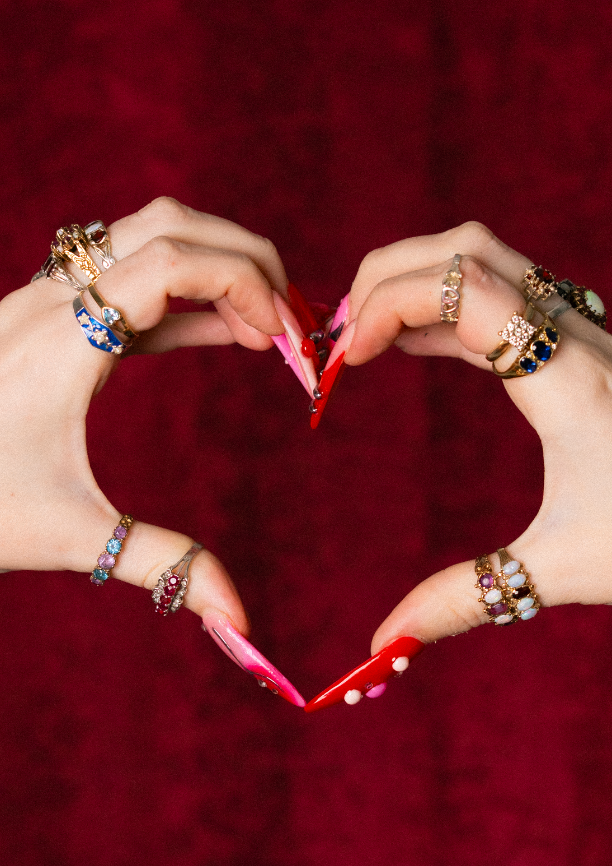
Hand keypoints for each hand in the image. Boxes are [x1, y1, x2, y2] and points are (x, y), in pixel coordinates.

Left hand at [0, 197, 307, 700]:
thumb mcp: (70, 538)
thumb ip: (165, 567)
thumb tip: (241, 620)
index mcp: (62, 339)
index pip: (176, 261)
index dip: (248, 286)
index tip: (289, 343)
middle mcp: (49, 304)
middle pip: (170, 226)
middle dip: (247, 261)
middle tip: (297, 323)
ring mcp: (41, 307)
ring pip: (148, 239)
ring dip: (217, 270)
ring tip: (268, 332)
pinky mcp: (42, 325)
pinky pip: (129, 284)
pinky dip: (187, 297)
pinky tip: (230, 338)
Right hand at [308, 223, 611, 708]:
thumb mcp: (562, 572)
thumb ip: (465, 598)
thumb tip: (379, 644)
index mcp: (568, 379)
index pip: (464, 286)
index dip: (387, 303)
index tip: (343, 362)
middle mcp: (584, 345)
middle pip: (472, 250)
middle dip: (392, 273)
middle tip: (339, 338)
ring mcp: (596, 347)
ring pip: (498, 268)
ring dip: (425, 288)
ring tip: (366, 345)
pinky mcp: (602, 364)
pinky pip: (518, 306)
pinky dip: (458, 311)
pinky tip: (419, 349)